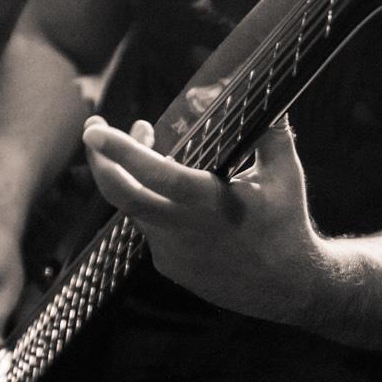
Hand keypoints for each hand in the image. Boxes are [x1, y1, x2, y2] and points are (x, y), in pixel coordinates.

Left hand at [81, 115, 321, 324]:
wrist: (287, 287)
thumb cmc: (286, 223)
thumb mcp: (285, 175)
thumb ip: (270, 133)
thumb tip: (264, 93)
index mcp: (212, 205)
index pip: (158, 176)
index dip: (123, 152)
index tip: (96, 132)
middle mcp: (184, 231)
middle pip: (122, 196)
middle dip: (99, 160)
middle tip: (93, 129)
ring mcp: (172, 252)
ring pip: (134, 206)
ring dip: (130, 173)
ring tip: (144, 140)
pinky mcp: (168, 265)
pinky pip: (147, 224)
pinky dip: (149, 198)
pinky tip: (165, 185)